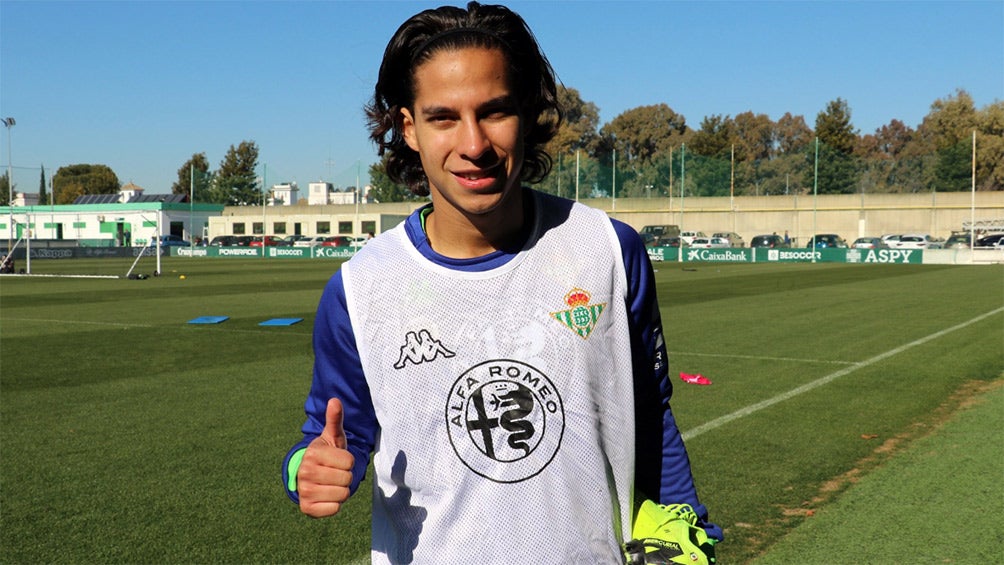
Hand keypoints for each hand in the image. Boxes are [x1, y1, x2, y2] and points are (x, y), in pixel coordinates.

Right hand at [297, 398, 354, 517]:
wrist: (310, 477)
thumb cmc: (327, 455)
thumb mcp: (332, 437)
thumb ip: (335, 420)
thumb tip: (334, 400)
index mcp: (313, 453)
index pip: (349, 461)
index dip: (348, 462)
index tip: (337, 460)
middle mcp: (305, 472)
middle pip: (347, 478)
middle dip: (346, 476)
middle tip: (335, 473)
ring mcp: (304, 491)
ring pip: (343, 494)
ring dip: (342, 491)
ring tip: (331, 484)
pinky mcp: (306, 508)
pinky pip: (334, 509)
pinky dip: (335, 505)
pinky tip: (327, 496)